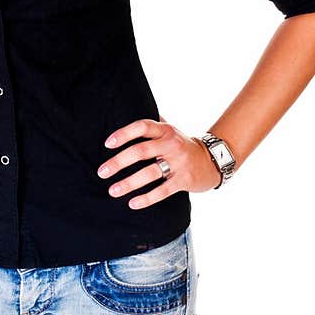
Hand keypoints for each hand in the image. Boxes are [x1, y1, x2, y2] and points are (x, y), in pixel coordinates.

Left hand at [97, 115, 221, 208]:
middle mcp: (171, 144)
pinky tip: (132, 203)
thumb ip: (150, 125)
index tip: (107, 144)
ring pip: (150, 173)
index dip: (123, 134)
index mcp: (165, 130)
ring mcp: (179, 162)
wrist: (212, 160)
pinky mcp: (184, 180)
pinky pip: (162, 191)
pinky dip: (146, 198)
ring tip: (113, 191)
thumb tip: (124, 111)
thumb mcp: (169, 130)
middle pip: (141, 151)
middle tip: (102, 172)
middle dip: (118, 162)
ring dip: (129, 183)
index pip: (142, 127)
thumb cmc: (181, 145)